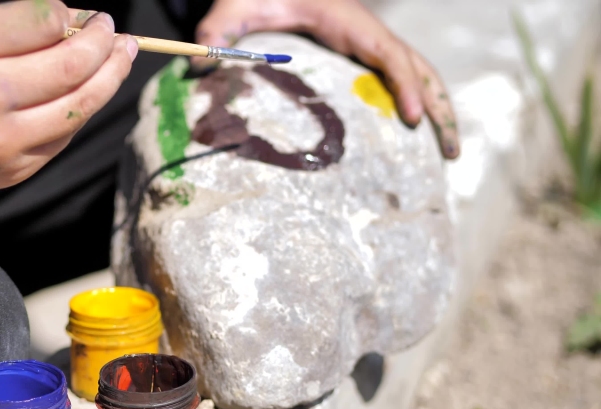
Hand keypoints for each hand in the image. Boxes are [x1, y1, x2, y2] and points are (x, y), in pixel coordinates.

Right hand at [0, 1, 136, 213]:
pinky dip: (81, 109)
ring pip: (80, 106)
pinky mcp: (13, 172)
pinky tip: (87, 91)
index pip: (43, 21)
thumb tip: (74, 24)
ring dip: (111, 77)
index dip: (70, 13)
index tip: (79, 12)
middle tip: (113, 29)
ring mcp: (1, 142)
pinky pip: (64, 135)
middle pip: (71, 66)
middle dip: (104, 42)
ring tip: (122, 55)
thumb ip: (7, 29)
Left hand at [192, 0, 458, 159]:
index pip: (388, 53)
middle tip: (451, 154)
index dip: (404, 85)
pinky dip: (418, 105)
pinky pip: (401, 81)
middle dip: (439, 108)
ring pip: (419, 75)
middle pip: (419, 68)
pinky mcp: (364, 57)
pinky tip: (417, 138)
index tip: (411, 118)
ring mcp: (370, 45)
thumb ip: (216, 30)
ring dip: (438, 111)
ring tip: (449, 155)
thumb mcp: (235, 6)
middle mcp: (367, 34)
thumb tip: (196, 62)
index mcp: (346, 21)